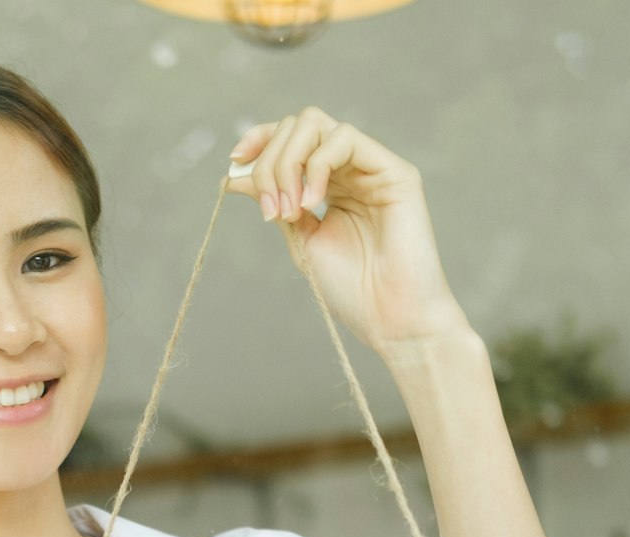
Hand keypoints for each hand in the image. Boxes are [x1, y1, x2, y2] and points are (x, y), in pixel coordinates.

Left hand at [226, 107, 469, 353]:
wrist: (389, 317)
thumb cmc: (351, 288)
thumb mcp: (300, 238)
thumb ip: (273, 201)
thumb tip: (234, 173)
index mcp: (329, 183)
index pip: (291, 137)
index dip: (260, 139)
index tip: (235, 161)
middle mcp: (351, 169)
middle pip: (298, 126)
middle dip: (269, 163)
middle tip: (272, 210)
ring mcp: (373, 167)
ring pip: (316, 125)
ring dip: (287, 164)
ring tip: (291, 211)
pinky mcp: (395, 171)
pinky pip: (345, 139)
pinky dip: (316, 166)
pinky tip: (311, 203)